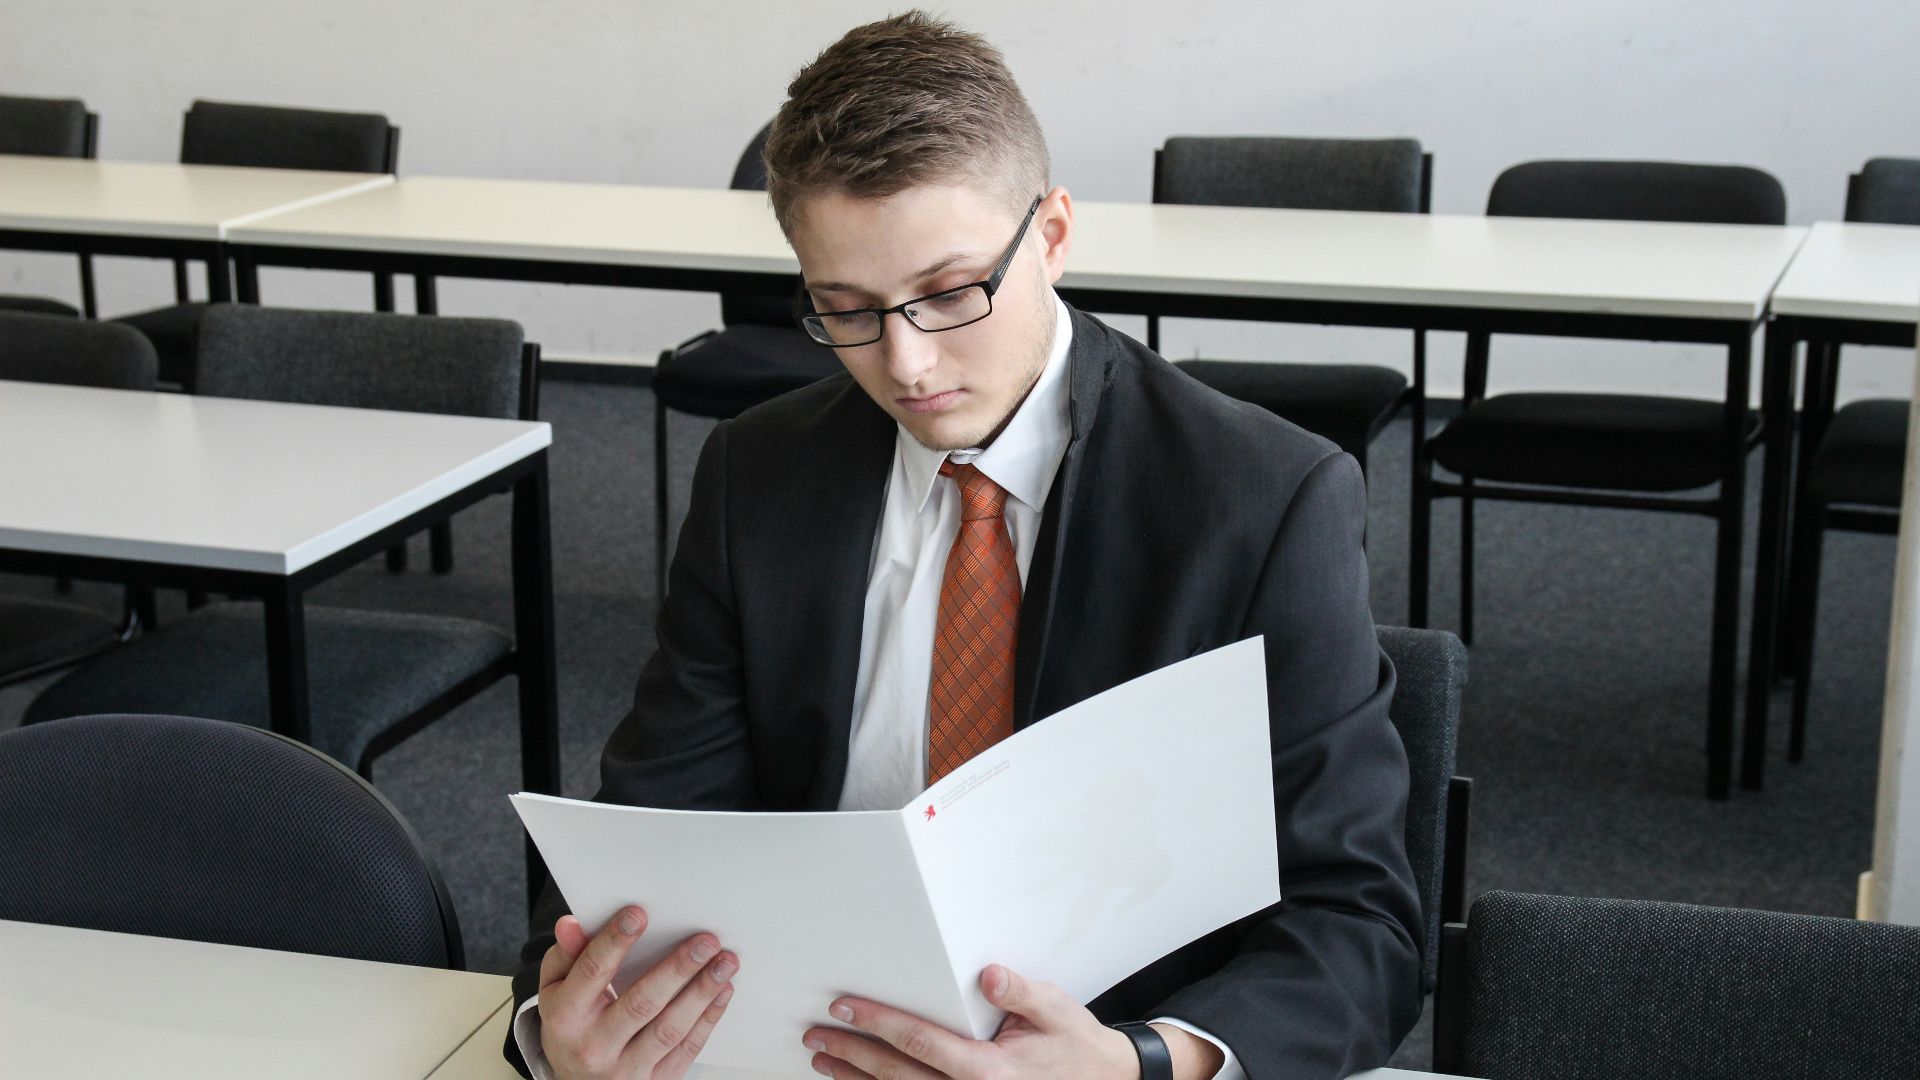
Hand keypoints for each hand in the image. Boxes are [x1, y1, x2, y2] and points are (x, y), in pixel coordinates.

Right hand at [536, 905, 738, 1079]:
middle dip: (677, 969)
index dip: (614, 942)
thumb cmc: (570, 1024)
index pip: (592, 973)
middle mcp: (594, 1047)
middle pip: (641, 1004)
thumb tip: (572, 923)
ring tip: (725, 962)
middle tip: (705, 941)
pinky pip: (686, 1050)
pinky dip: (708, 1018)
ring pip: (670, 1029)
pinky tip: (722, 991)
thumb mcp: (555, 989)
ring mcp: (625, 1070)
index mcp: (565, 1018)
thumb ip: (566, 954)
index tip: (639, 914)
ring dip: (702, 992)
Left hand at [801, 964, 1222, 1078]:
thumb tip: (990, 975)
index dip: (878, 1024)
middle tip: (816, 1036)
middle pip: (897, 1076)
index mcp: (989, 1070)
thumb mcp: (1055, 1010)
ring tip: (822, 1063)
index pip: (920, 1042)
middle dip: (852, 1054)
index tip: (845, 1008)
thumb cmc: (1075, 1046)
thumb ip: (1020, 993)